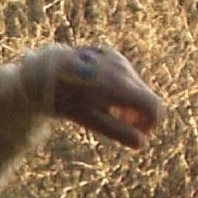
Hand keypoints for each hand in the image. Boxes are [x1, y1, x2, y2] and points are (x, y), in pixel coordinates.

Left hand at [48, 45, 165, 149]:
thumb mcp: (90, 119)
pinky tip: (103, 93)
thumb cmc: (65, 100)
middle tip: (120, 123)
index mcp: (119, 87)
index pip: (154, 107)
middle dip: (138, 113)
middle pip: (146, 97)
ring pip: (136, 85)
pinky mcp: (111, 53)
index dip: (152, 123)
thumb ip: (118, 131)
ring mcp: (118, 59)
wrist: (43, 72)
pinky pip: (126, 74)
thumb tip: (142, 144)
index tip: (139, 132)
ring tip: (107, 108)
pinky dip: (120, 86)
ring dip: (128, 100)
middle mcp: (122, 69)